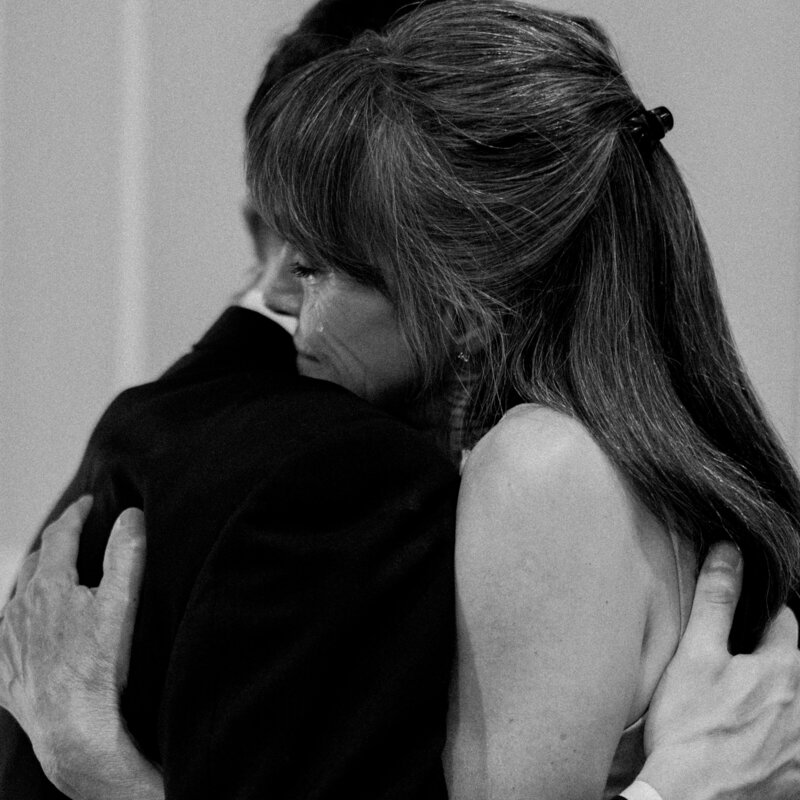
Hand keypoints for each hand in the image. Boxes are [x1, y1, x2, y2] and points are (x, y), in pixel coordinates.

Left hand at [0, 498, 162, 799]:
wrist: (73, 729)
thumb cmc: (101, 667)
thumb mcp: (122, 604)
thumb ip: (127, 554)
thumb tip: (130, 514)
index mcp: (50, 586)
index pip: (61, 535)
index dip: (76, 514)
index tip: (87, 503)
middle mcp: (20, 607)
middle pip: (36, 562)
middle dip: (55, 544)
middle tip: (74, 538)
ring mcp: (7, 640)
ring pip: (17, 596)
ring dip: (36, 581)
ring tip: (55, 579)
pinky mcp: (3, 670)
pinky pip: (4, 635)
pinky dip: (19, 620)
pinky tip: (30, 628)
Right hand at [640, 542, 799, 799]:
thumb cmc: (690, 728)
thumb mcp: (695, 655)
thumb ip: (716, 600)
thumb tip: (728, 551)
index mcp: (783, 669)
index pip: (786, 622)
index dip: (762, 616)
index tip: (741, 623)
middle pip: (798, 662)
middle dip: (776, 655)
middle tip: (742, 664)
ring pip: (798, 699)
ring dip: (781, 692)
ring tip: (748, 699)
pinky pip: (797, 739)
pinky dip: (784, 730)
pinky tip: (756, 734)